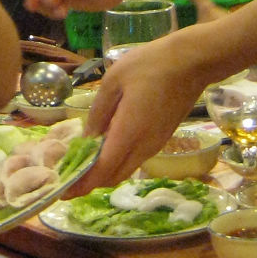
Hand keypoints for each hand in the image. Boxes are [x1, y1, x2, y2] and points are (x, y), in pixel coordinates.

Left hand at [77, 33, 210, 186]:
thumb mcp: (114, 80)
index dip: (83, 183)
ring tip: (82, 164)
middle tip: (69, 179)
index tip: (65, 193)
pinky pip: (135, 159)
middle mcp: (144, 146)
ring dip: (105, 173)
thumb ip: (99, 112)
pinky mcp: (162, 139)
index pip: (104, 169)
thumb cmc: (150, 65)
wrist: (192, 63)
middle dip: (91, 183)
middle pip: (115, 176)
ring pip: (126, 170)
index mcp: (129, 132)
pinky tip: (104, 149)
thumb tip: (87, 139)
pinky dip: (117, 162)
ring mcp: (155, 144)